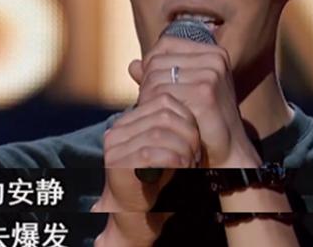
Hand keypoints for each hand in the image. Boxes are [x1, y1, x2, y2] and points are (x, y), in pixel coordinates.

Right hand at [92, 78, 201, 244]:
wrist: (134, 212)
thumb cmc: (155, 178)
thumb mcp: (166, 145)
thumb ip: (173, 125)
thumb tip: (197, 100)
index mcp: (129, 119)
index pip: (163, 100)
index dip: (187, 117)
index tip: (197, 139)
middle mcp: (118, 129)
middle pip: (163, 115)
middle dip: (188, 133)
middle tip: (197, 153)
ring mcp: (114, 146)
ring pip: (159, 132)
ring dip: (183, 148)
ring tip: (191, 162)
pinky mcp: (116, 164)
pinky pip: (151, 153)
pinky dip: (174, 159)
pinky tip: (183, 168)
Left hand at [130, 36, 261, 167]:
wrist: (229, 151)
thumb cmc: (206, 122)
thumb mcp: (186, 91)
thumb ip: (160, 75)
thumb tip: (132, 65)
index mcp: (213, 53)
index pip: (166, 44)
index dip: (151, 62)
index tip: (150, 84)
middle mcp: (214, 59)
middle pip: (158, 61)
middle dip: (146, 83)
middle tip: (149, 104)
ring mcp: (210, 75)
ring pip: (155, 77)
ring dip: (147, 97)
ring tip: (154, 113)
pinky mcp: (204, 93)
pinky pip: (162, 94)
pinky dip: (153, 107)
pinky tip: (160, 120)